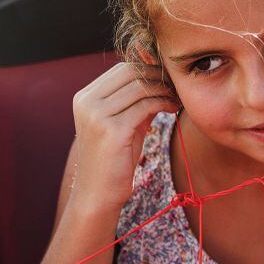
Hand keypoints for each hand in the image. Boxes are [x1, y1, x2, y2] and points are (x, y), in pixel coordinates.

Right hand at [69, 63, 179, 211]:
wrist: (98, 194)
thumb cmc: (115, 159)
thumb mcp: (123, 123)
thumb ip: (136, 100)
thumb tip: (161, 77)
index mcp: (85, 97)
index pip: (121, 69)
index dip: (149, 69)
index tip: (169, 79)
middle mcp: (86, 102)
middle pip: (131, 72)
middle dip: (158, 76)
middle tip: (177, 85)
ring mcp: (97, 115)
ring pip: (140, 87)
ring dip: (164, 89)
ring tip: (177, 97)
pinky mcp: (111, 130)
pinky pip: (146, 105)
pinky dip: (163, 102)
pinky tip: (173, 108)